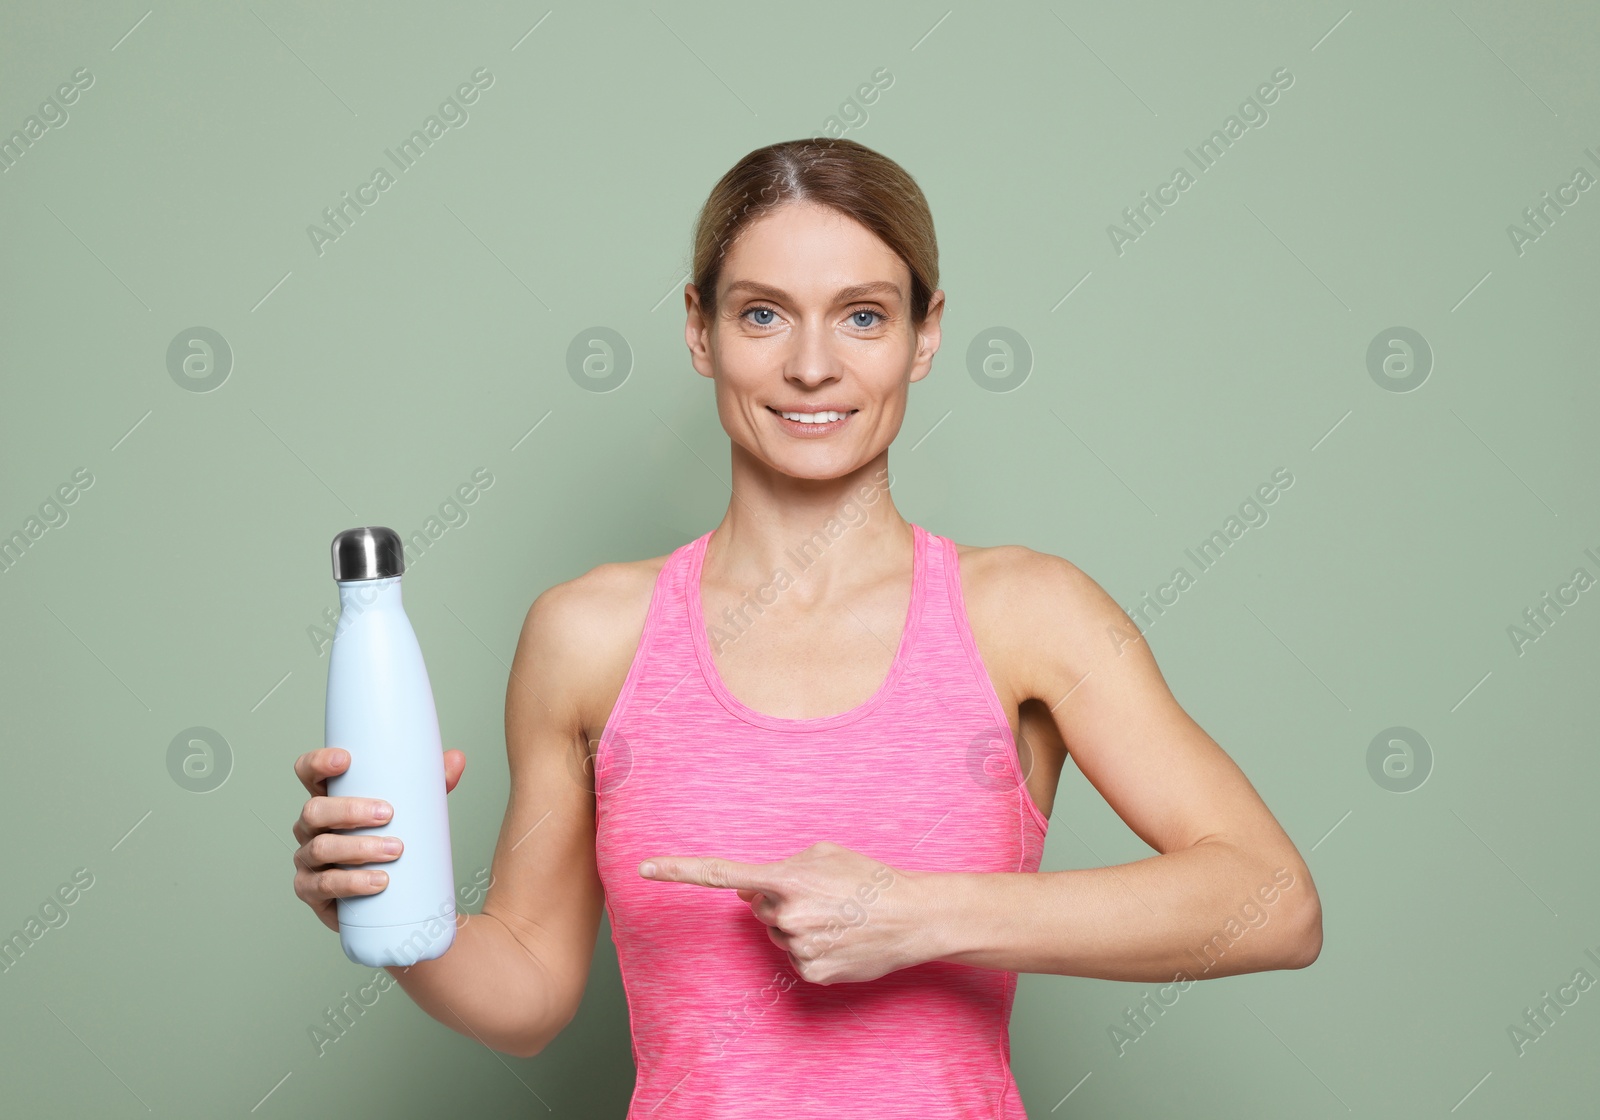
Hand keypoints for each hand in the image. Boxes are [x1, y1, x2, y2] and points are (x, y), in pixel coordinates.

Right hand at [291, 747, 466, 932]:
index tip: (345, 760)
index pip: (309, 774)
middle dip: (350, 810)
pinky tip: (377, 882)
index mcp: (328, 800)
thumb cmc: (389, 841)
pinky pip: (324, 885)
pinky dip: (352, 882)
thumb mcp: (411, 811)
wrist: (383, 899)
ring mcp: (307, 860)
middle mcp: (310, 828)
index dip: (318, 763)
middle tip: (387, 814)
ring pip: (320, 847)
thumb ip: (433, 785)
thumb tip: (457, 759)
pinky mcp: (311, 891)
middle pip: (314, 811)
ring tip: (394, 850)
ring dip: (358, 848)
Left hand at [638, 840, 928, 984]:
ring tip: (838, 917)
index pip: (721, 874)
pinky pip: (796, 958)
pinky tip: (841, 938)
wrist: (913, 917)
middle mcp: (786, 915)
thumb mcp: (824, 854)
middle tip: (824, 897)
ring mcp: (798, 947)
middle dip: (781, 902)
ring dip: (799, 926)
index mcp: (786, 878)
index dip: (680, 871)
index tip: (645, 869)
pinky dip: (815, 949)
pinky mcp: (812, 972)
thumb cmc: (869, 878)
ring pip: (778, 935)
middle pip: (760, 909)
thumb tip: (748, 894)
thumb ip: (782, 867)